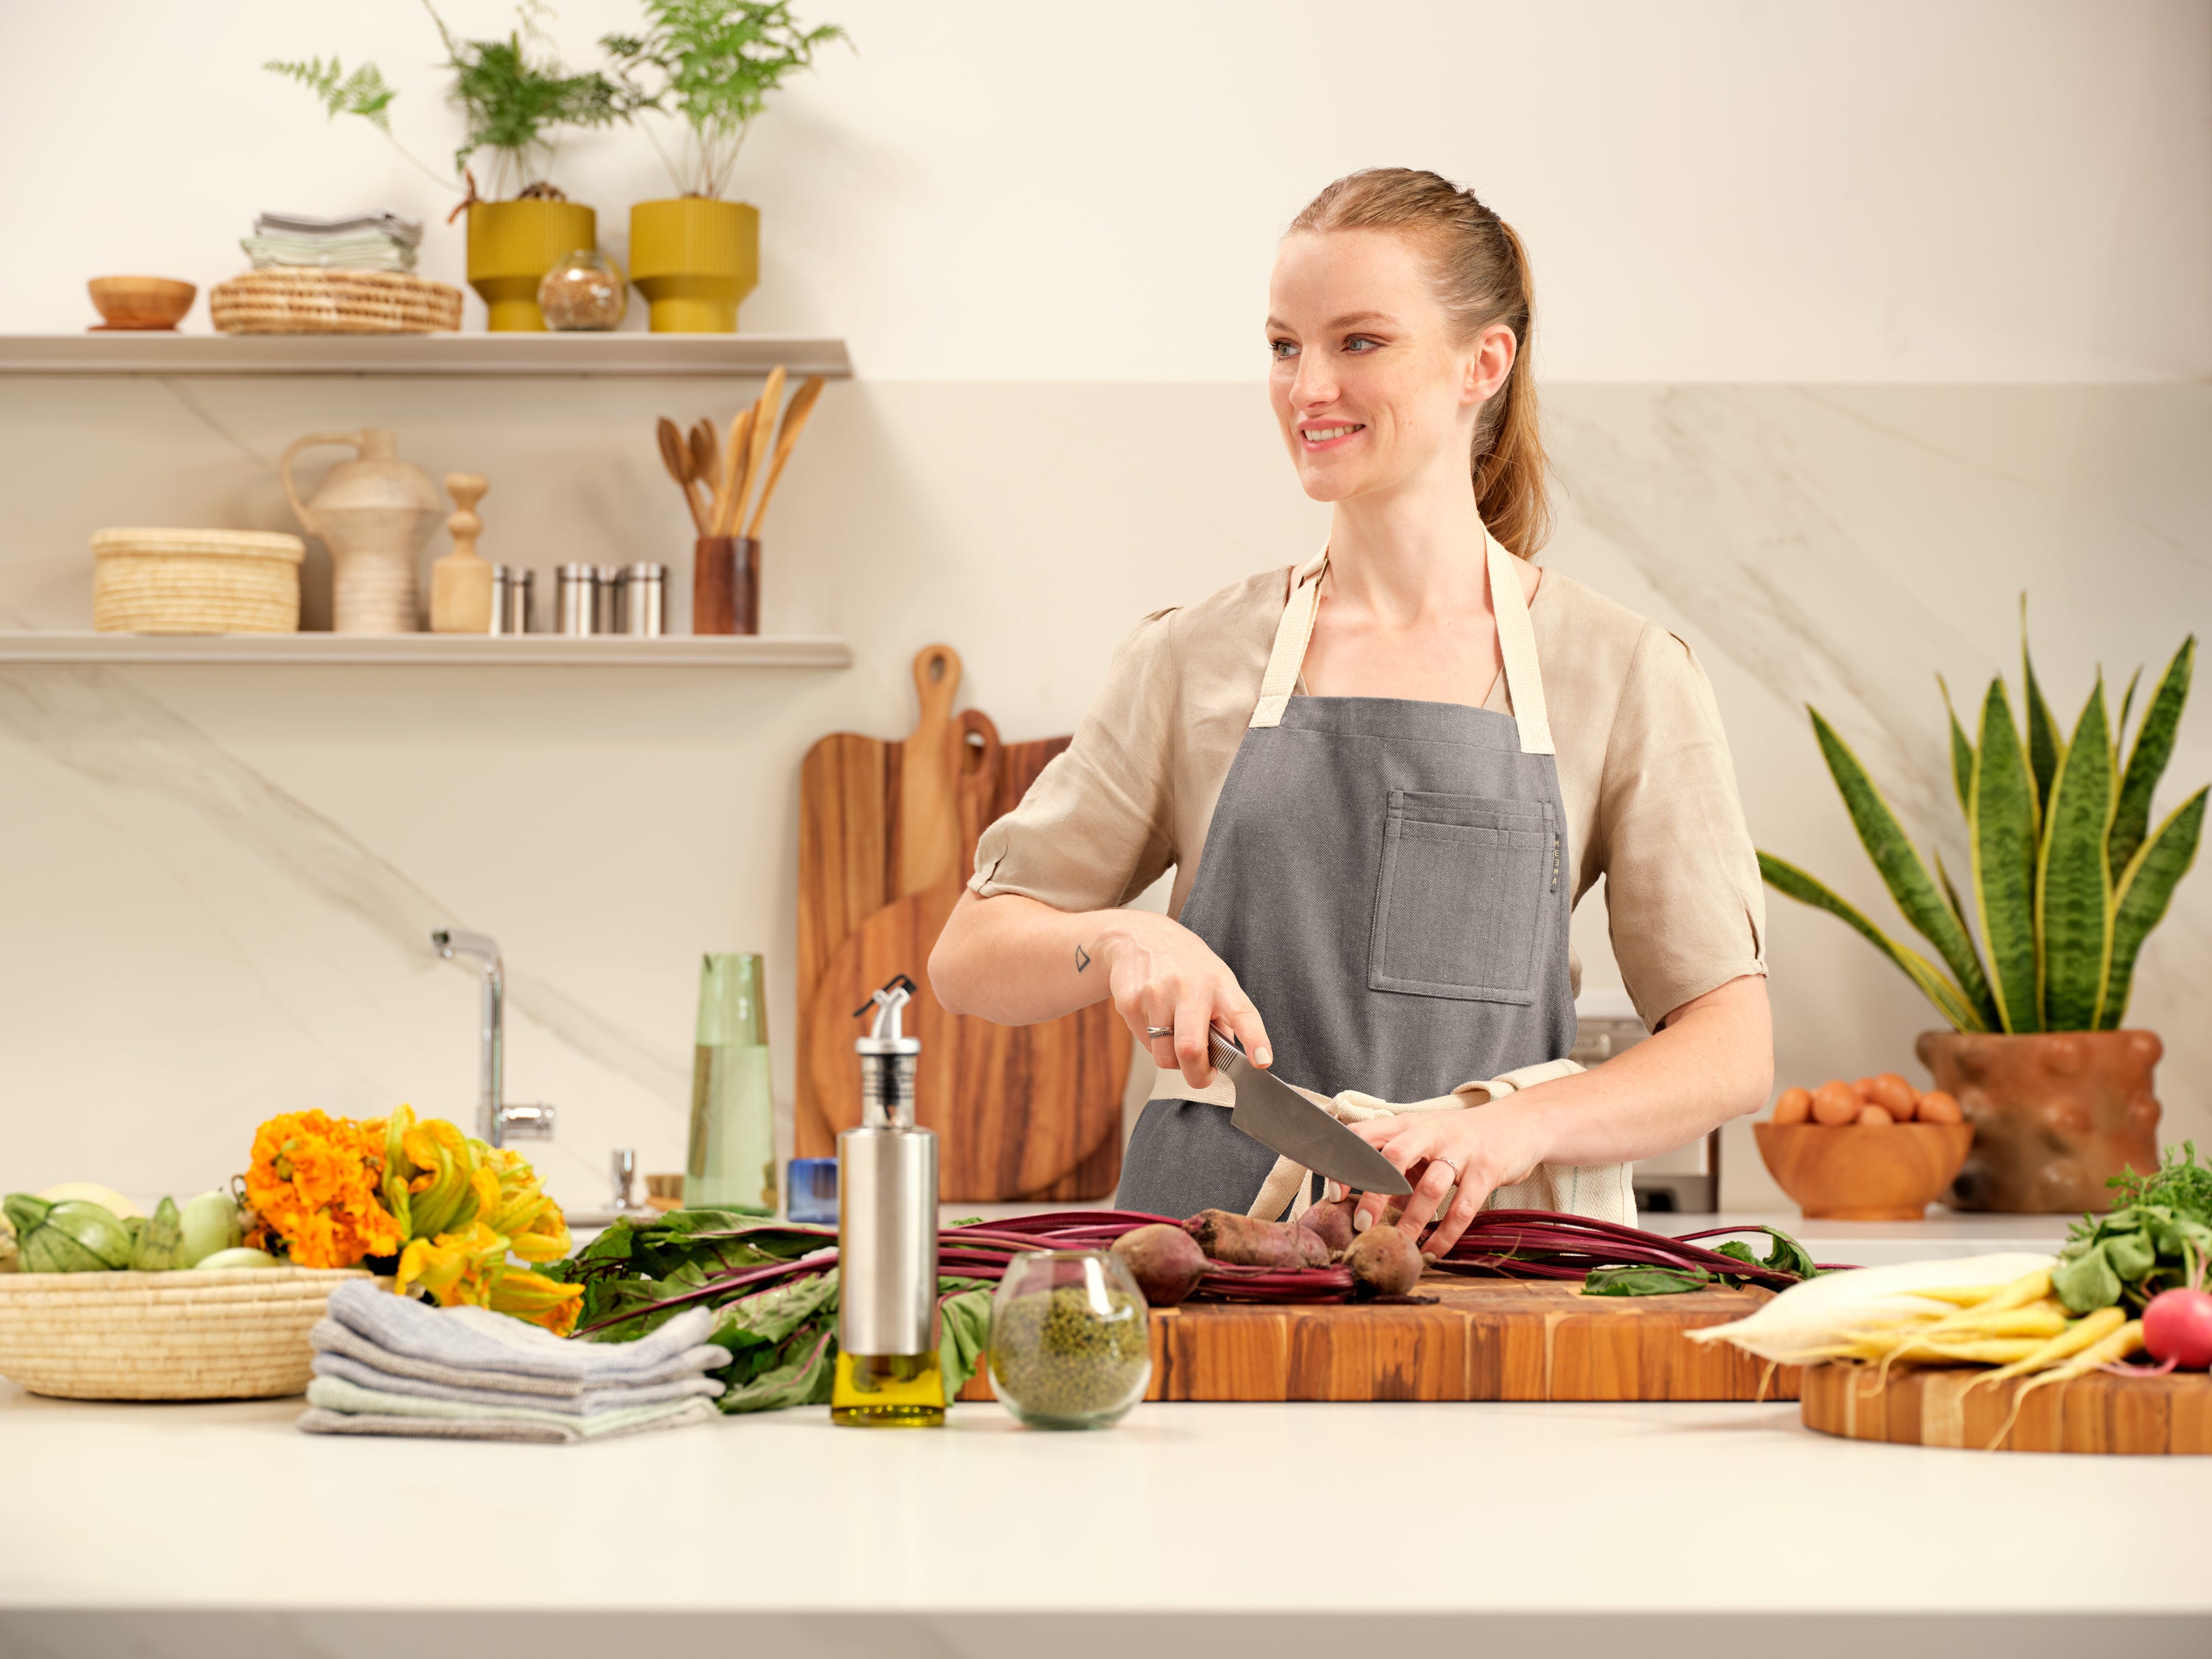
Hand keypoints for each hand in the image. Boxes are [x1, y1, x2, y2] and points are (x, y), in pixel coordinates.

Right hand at [1094, 912, 1271, 1092]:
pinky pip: (1145, 1044)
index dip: (1254, 1039)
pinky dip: (1153, 1042)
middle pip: (1190, 1048)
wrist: (1139, 937)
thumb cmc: (1186, 965)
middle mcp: (1188, 987)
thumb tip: (1226, 1060)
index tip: (1263, 1061)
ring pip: (1164, 1056)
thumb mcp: (1216, 981)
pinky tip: (1154, 1017)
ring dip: (1173, 1058)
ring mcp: (1156, 994)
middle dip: (1197, 1075)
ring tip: (1175, 1035)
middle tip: (1202, 1076)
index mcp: (1219, 984)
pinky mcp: (1130, 1002)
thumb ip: (1223, 1020)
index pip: (1242, 1013)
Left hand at [1342, 1098, 1547, 1255]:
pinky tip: (1433, 1253)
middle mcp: (1429, 1131)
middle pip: (1393, 1156)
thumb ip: (1393, 1174)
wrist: (1517, 1125)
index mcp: (1405, 1124)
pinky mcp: (1487, 1169)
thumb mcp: (1421, 1148)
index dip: (1343, 1161)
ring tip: (1401, 1247)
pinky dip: (1446, 1235)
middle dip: (1374, 1191)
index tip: (1331, 1194)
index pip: (1363, 1135)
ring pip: (1431, 1186)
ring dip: (1412, 1221)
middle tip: (1361, 1224)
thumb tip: (1357, 1211)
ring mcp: (1460, 1149)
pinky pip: (1464, 1208)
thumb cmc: (1456, 1141)